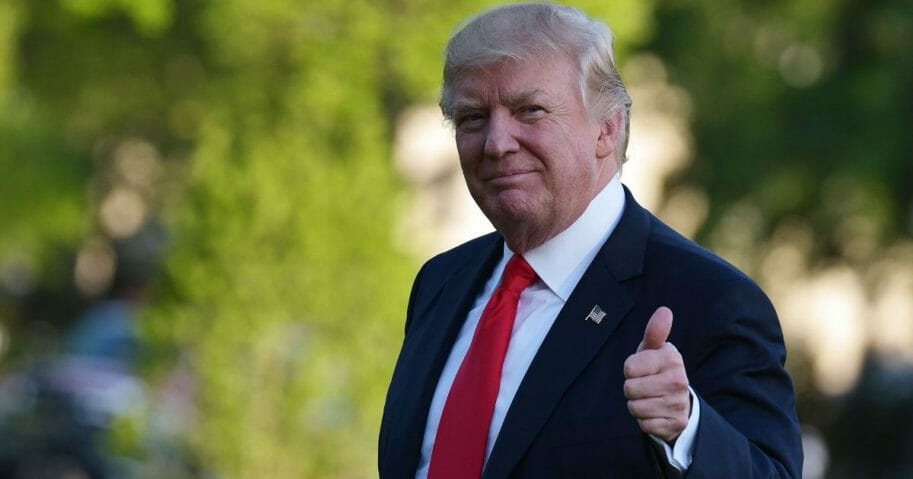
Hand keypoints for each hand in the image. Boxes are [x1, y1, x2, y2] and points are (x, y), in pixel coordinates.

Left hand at [623, 306, 690, 442]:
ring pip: (635, 408)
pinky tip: (656, 412)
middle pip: (629, 389)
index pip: (629, 368)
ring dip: (637, 405)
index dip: (630, 370)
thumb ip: (655, 331)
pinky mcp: (676, 423)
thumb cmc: (657, 369)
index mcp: (672, 359)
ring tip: (649, 398)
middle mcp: (679, 380)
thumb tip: (665, 311)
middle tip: (645, 385)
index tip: (642, 369)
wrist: (679, 401)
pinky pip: (644, 424)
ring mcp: (678, 403)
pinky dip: (645, 420)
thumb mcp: (654, 349)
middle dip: (632, 388)